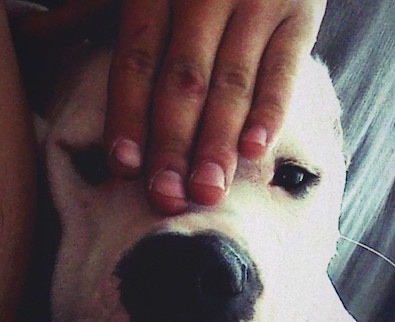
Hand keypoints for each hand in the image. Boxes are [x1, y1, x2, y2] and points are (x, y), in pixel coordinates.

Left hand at [104, 0, 326, 213]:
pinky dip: (271, 110)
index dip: (129, 116)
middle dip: (173, 145)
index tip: (126, 168)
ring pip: (231, 84)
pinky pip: (285, 69)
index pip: (137, 61)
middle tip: (168, 197)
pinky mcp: (300, 14)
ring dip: (217, 142)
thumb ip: (117, 17)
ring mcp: (257, 1)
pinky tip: (255, 150)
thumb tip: (62, 57)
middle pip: (183, 82)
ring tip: (207, 190)